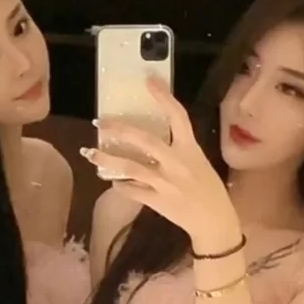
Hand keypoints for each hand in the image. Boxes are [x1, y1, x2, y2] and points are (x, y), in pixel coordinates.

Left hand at [81, 79, 238, 251]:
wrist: (214, 222)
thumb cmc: (209, 190)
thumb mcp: (199, 163)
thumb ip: (178, 151)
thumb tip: (151, 142)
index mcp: (191, 149)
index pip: (177, 116)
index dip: (163, 97)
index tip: (148, 80)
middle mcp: (176, 163)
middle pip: (144, 140)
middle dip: (119, 129)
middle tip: (100, 122)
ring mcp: (165, 183)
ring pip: (130, 167)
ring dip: (106, 159)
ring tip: (89, 153)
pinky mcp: (156, 201)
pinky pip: (131, 190)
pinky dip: (119, 184)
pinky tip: (113, 180)